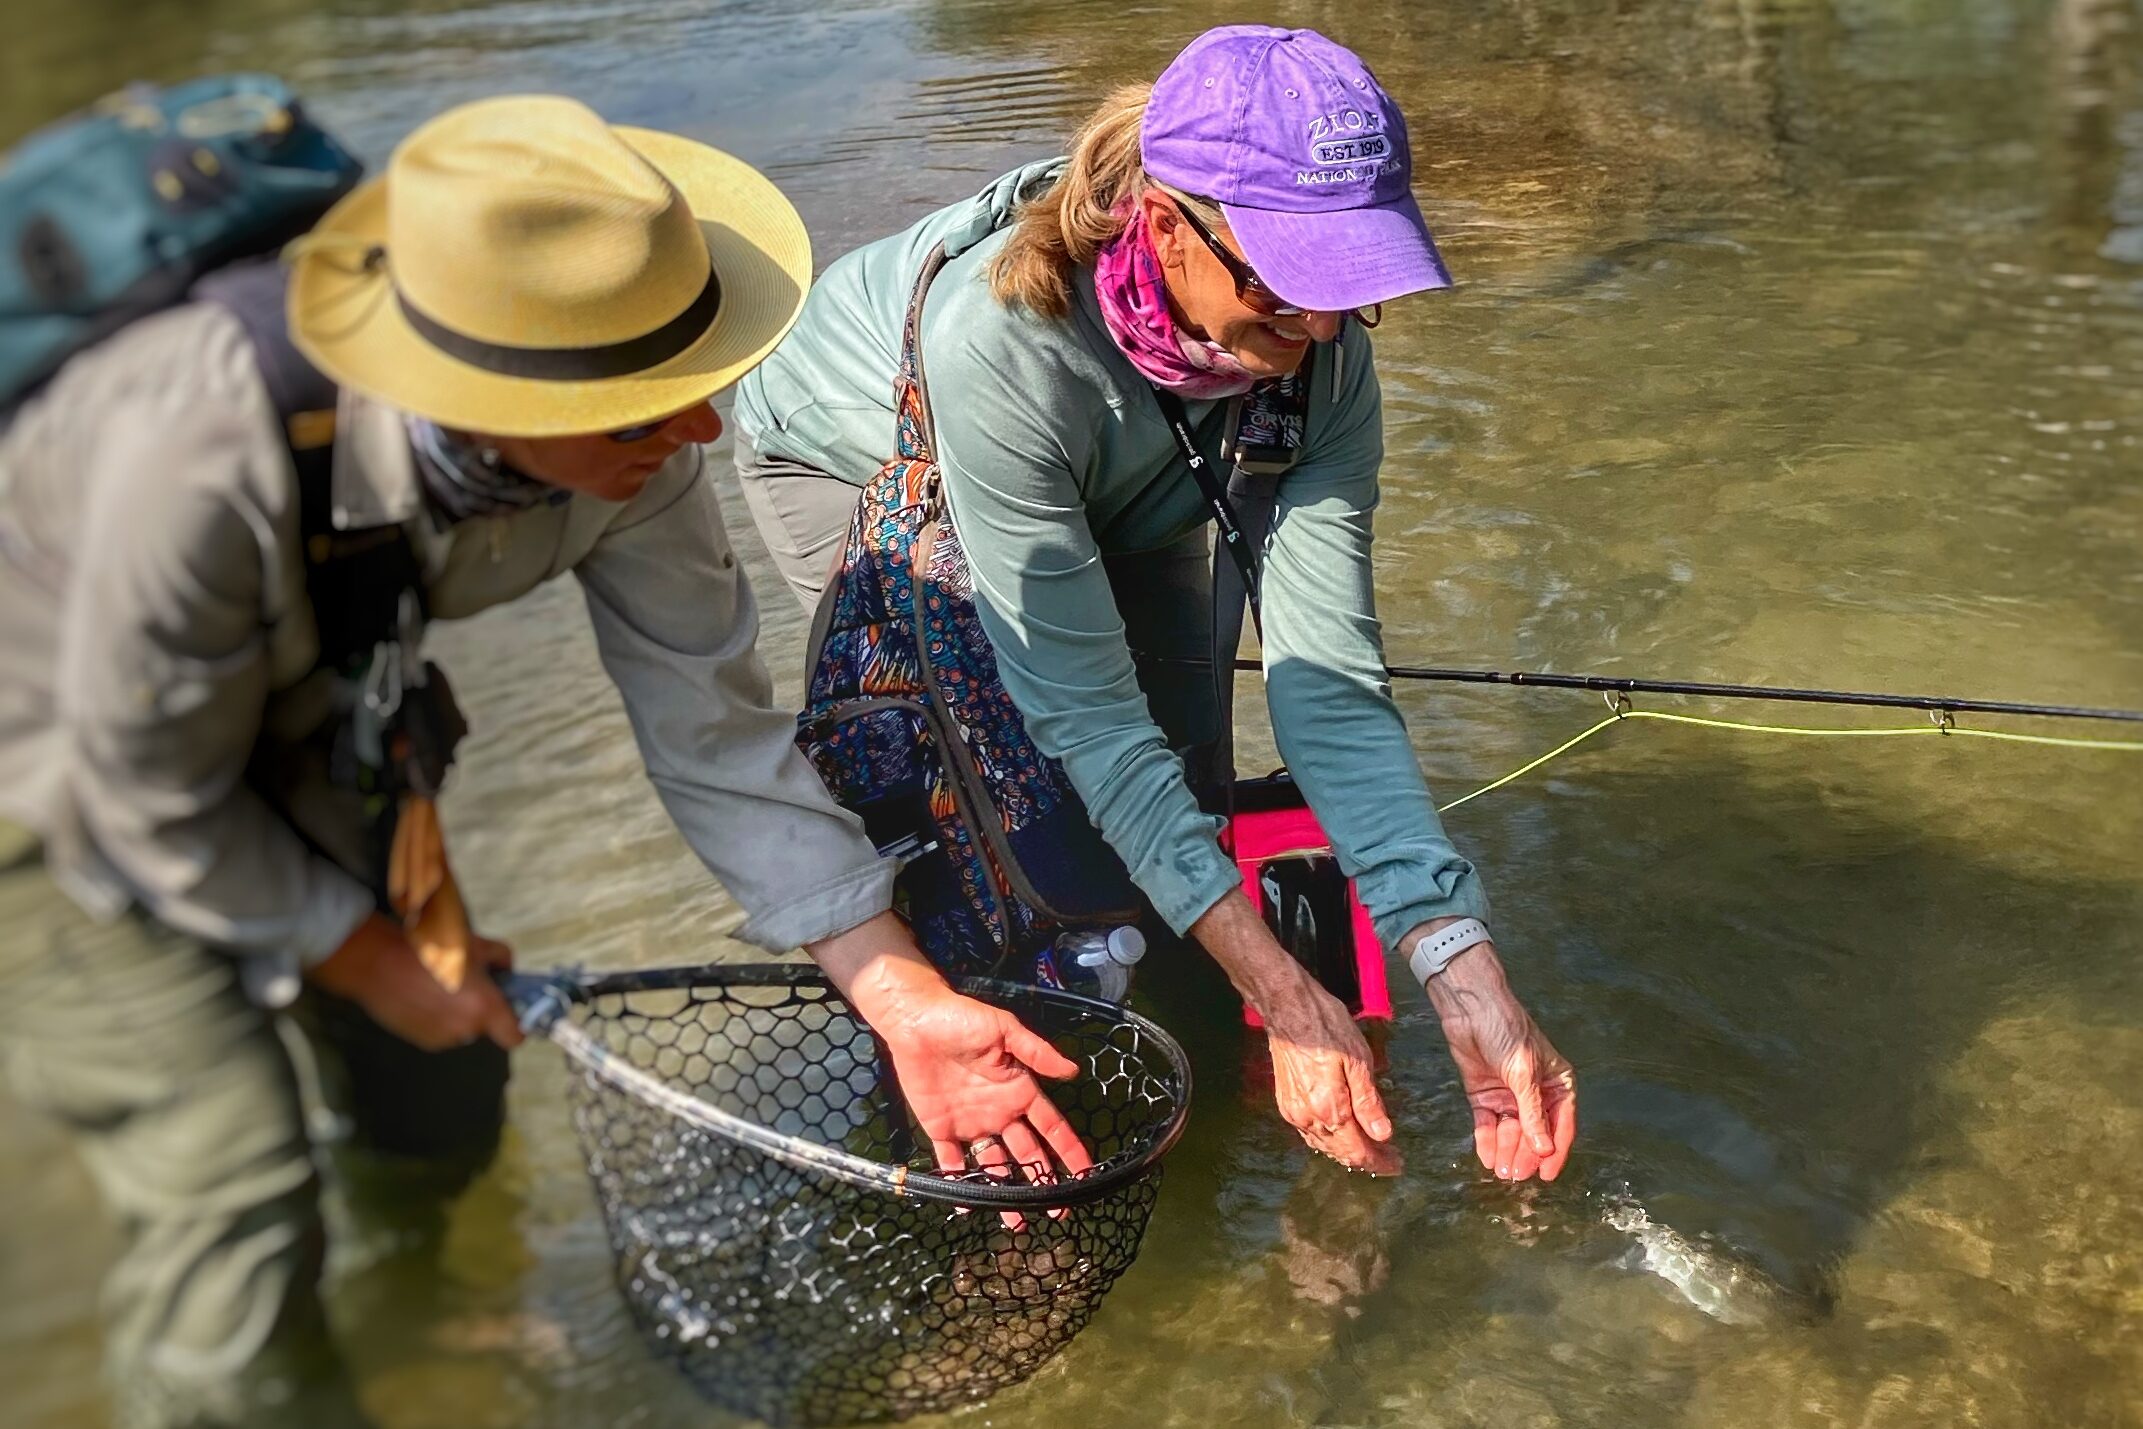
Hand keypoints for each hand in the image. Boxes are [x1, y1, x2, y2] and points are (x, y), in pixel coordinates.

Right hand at [308, 912, 523, 1051]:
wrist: (379, 962)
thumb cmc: (431, 949)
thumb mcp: (476, 944)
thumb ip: (502, 959)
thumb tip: (507, 971)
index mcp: (484, 1008)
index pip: (515, 1037)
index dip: (518, 1026)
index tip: (511, 1013)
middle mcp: (465, 1030)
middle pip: (485, 1028)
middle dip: (480, 1010)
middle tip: (467, 986)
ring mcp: (441, 1039)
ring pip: (461, 1029)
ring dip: (457, 1014)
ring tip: (439, 987)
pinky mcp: (420, 1041)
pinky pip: (440, 1031)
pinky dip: (437, 1018)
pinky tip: (423, 996)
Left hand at [808, 915, 1094, 1195]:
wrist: (916, 1021)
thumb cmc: (963, 1021)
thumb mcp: (1005, 1030)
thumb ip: (1037, 1053)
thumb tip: (1073, 1071)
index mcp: (1020, 1091)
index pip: (1051, 1127)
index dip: (1069, 1151)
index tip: (1086, 1176)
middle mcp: (1001, 1113)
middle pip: (1028, 1154)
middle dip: (1044, 1182)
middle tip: (1058, 1212)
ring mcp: (972, 1124)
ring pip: (994, 1167)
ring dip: (1005, 1193)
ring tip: (1017, 1222)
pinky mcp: (942, 1129)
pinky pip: (952, 1162)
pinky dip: (959, 1184)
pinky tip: (968, 1205)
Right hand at [1193, 891, 1399, 1174]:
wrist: (1287, 1007)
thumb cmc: (1326, 1026)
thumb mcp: (1359, 1060)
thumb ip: (1369, 1103)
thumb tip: (1383, 1136)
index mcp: (1329, 1109)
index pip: (1358, 1151)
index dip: (1380, 1161)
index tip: (1397, 1164)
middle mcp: (1308, 1118)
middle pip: (1340, 1152)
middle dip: (1367, 1158)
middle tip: (1389, 1157)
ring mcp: (1293, 1112)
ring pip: (1324, 1145)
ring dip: (1347, 1150)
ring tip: (1370, 1148)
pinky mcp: (1285, 1102)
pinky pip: (1310, 1133)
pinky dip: (1329, 1139)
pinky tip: (1341, 1133)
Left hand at [1420, 940, 1576, 1181]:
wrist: (1470, 1008)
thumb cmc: (1507, 1031)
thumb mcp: (1524, 1073)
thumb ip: (1532, 1113)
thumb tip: (1545, 1149)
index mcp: (1557, 1083)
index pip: (1561, 1125)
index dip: (1555, 1152)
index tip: (1546, 1176)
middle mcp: (1535, 1092)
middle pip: (1534, 1132)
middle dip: (1525, 1154)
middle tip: (1516, 1175)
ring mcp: (1509, 1094)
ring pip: (1511, 1131)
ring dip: (1507, 1150)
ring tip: (1501, 1171)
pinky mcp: (1484, 1094)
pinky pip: (1488, 1122)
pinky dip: (1487, 1139)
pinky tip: (1487, 1156)